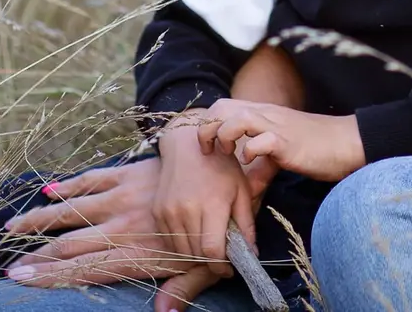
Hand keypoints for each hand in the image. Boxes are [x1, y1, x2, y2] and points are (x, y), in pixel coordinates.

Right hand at [3, 159, 217, 310]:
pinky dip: (69, 185)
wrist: (218, 163)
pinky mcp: (129, 172)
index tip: (22, 281)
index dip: (51, 276)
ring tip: (13, 228)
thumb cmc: (215, 216)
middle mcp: (122, 225)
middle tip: (10, 267)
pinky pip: (92, 179)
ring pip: (72, 210)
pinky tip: (49, 189)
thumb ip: (184, 288)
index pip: (85, 269)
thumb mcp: (206, 260)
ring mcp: (122, 196)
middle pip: (69, 244)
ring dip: (40, 219)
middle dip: (38, 257)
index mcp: (137, 251)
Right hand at [155, 110, 255, 274]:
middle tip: (221, 258)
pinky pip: (170, 241)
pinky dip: (183, 245)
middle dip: (211, 263)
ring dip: (196, 256)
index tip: (230, 268)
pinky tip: (194, 235)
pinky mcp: (158, 212)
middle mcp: (187, 210)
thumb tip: (253, 253)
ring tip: (209, 246)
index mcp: (212, 204)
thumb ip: (246, 222)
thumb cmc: (220, 164)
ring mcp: (169, 212)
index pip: (212, 251)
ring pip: (182, 251)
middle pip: (197, 255)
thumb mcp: (241, 188)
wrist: (187, 144)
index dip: (221, 267)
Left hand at [198, 100, 365, 181]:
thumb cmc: (316, 148)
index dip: (206, 124)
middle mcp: (265, 114)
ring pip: (236, 118)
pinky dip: (248, 152)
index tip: (207, 147)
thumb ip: (261, 167)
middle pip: (221, 106)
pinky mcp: (287, 142)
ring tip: (228, 154)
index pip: (222, 105)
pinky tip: (250, 163)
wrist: (346, 143)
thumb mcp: (281, 155)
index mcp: (262, 113)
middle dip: (206, 129)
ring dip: (224, 136)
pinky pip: (259, 141)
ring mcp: (276, 125)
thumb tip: (245, 191)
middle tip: (210, 151)